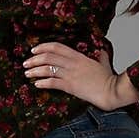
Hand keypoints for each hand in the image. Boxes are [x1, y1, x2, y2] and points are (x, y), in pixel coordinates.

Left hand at [22, 43, 136, 109]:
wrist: (112, 90)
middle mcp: (73, 63)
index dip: (43, 47)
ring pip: (47, 69)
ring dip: (35, 71)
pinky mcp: (71, 86)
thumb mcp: (104, 62)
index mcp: (79, 56)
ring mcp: (71, 75)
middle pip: (48, 57)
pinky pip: (52, 83)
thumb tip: (101, 51)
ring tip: (27, 73)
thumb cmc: (109, 79)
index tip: (34, 49)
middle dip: (34, 59)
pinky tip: (36, 84)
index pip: (57, 47)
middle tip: (26, 63)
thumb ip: (100, 56)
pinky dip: (42, 83)